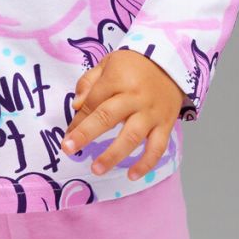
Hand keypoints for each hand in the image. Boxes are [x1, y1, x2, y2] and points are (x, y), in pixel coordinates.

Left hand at [62, 49, 184, 180]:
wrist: (171, 62)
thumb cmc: (134, 65)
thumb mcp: (108, 63)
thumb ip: (89, 83)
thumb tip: (76, 106)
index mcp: (117, 79)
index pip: (92, 102)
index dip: (78, 120)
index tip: (67, 137)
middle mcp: (134, 97)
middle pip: (108, 117)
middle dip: (86, 134)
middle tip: (68, 149)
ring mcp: (151, 113)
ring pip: (132, 136)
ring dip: (113, 155)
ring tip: (96, 169)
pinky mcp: (166, 124)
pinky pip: (157, 147)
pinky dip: (146, 163)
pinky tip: (132, 175)